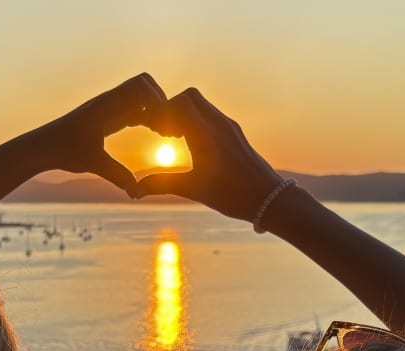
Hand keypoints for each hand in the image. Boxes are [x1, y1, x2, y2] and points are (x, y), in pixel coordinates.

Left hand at [34, 73, 166, 191]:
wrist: (42, 147)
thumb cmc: (64, 151)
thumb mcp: (93, 163)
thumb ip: (117, 175)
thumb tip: (136, 192)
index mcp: (107, 105)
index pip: (141, 85)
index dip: (158, 101)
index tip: (161, 126)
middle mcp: (109, 102)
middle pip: (145, 85)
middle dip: (161, 102)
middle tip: (166, 128)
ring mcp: (109, 109)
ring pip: (140, 98)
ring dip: (154, 110)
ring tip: (163, 133)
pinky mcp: (107, 118)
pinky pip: (132, 110)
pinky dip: (146, 117)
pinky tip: (153, 134)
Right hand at [133, 88, 281, 222]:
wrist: (270, 199)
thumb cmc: (233, 195)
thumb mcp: (194, 189)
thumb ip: (162, 184)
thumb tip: (134, 191)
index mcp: (207, 133)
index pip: (179, 103)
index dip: (162, 113)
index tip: (153, 131)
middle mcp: (219, 124)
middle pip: (190, 96)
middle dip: (172, 108)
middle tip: (164, 132)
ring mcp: (230, 127)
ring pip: (203, 105)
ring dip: (186, 115)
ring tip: (177, 139)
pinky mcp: (236, 134)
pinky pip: (213, 116)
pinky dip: (198, 122)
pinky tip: (194, 145)